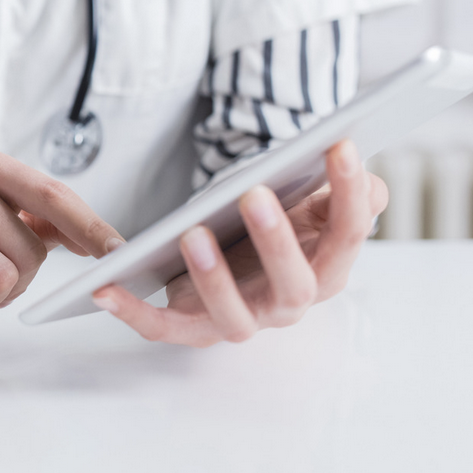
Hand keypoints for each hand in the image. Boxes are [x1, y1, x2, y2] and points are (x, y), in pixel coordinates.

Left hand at [93, 139, 385, 346]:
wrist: (239, 263)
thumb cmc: (279, 228)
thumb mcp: (315, 206)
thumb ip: (346, 194)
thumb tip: (368, 183)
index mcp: (328, 267)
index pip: (350, 235)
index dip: (349, 192)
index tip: (339, 144)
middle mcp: (289, 302)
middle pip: (295, 284)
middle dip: (277, 241)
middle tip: (255, 194)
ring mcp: (241, 319)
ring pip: (232, 315)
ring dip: (213, 278)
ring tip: (191, 233)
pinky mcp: (193, 328)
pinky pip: (162, 328)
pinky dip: (133, 312)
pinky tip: (104, 287)